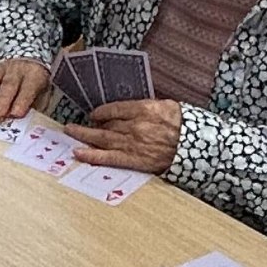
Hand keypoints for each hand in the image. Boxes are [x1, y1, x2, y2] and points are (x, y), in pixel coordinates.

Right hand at [0, 58, 51, 119]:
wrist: (27, 65)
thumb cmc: (33, 86)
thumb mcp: (42, 95)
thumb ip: (36, 107)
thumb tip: (28, 125)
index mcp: (34, 75)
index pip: (29, 87)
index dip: (22, 101)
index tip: (16, 114)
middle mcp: (17, 70)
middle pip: (9, 83)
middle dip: (2, 99)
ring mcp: (1, 68)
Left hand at [64, 98, 184, 174]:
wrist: (196, 145)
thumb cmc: (184, 124)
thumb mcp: (166, 106)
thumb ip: (146, 106)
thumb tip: (131, 109)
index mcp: (142, 109)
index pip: (114, 109)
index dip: (101, 112)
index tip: (94, 115)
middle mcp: (134, 125)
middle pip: (106, 125)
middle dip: (89, 126)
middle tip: (72, 125)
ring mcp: (132, 143)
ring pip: (102, 139)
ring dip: (84, 136)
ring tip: (70, 133)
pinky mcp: (134, 159)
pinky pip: (109, 157)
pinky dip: (92, 155)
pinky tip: (78, 153)